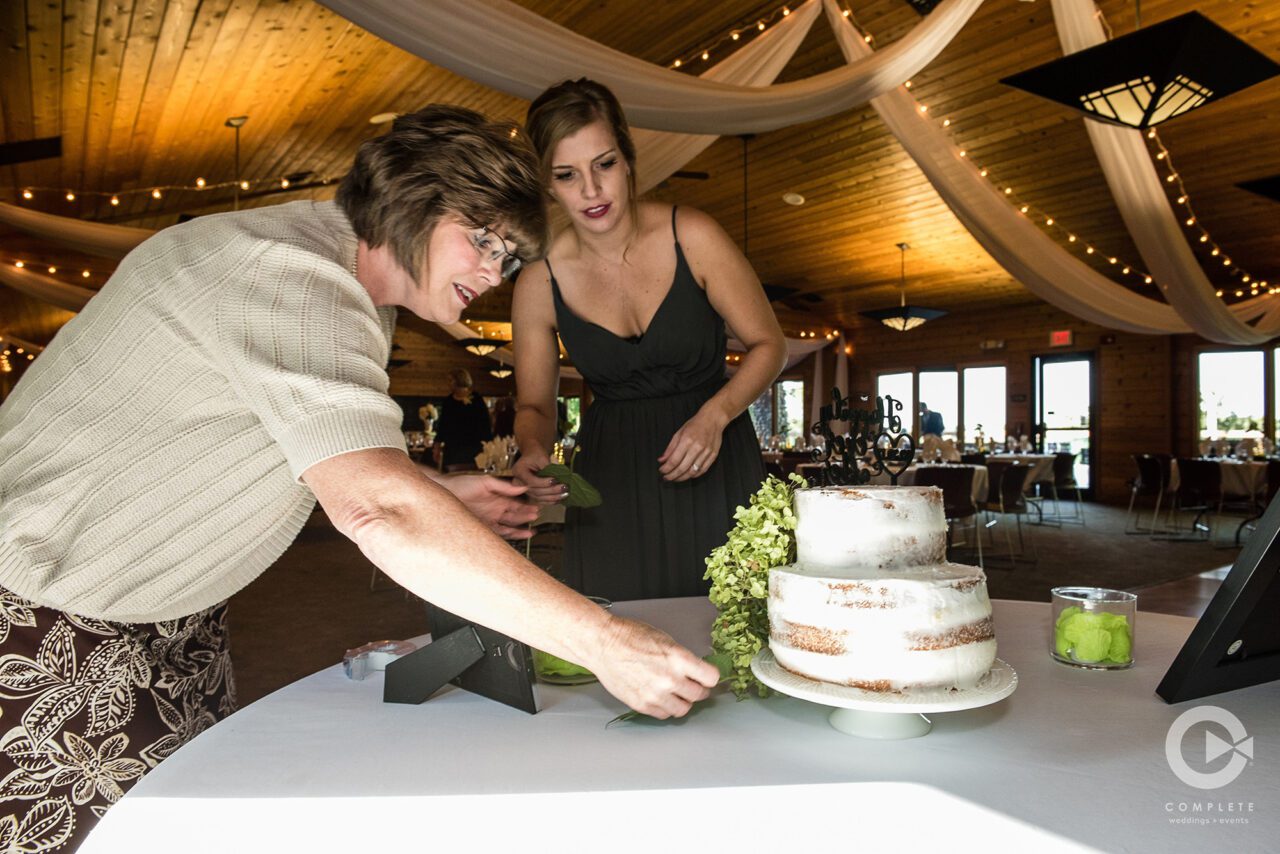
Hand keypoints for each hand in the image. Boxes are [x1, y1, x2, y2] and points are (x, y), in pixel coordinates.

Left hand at [440, 474, 538, 538]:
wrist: (444, 493)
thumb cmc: (461, 484)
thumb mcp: (485, 482)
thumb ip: (504, 486)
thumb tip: (522, 487)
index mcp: (498, 498)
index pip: (516, 504)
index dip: (526, 507)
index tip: (536, 508)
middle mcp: (495, 510)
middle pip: (515, 516)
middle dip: (526, 517)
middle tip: (536, 518)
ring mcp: (489, 520)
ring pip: (508, 527)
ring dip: (520, 529)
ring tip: (531, 531)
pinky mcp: (482, 528)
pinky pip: (498, 533)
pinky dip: (509, 535)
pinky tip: (517, 536)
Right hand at [513, 450, 567, 504]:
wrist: (533, 456)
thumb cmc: (536, 454)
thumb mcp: (542, 457)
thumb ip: (548, 467)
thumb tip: (558, 478)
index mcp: (519, 471)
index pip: (531, 481)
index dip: (543, 483)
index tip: (555, 480)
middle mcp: (519, 482)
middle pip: (535, 491)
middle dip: (551, 491)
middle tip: (564, 488)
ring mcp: (524, 490)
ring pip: (539, 497)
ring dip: (553, 497)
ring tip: (565, 494)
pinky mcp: (531, 494)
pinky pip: (540, 500)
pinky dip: (550, 501)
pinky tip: (560, 498)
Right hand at [587, 616, 718, 718]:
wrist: (603, 644)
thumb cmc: (631, 636)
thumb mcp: (665, 640)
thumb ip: (682, 659)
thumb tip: (696, 672)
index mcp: (679, 658)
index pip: (711, 678)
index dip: (710, 677)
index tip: (707, 677)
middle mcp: (670, 679)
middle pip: (699, 695)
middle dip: (698, 689)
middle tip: (693, 685)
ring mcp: (655, 694)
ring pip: (683, 709)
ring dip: (683, 701)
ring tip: (676, 692)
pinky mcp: (642, 704)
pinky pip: (664, 714)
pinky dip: (666, 707)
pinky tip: (661, 697)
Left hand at [658, 406, 726, 481]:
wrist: (713, 419)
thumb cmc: (695, 424)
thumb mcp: (679, 433)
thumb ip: (670, 448)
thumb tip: (662, 460)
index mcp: (686, 441)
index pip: (674, 460)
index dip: (666, 468)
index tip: (662, 471)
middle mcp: (697, 448)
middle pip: (682, 468)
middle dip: (672, 476)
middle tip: (666, 477)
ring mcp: (706, 453)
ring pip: (692, 472)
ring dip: (682, 478)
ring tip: (675, 478)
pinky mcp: (713, 456)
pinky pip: (702, 470)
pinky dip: (694, 475)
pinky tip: (687, 475)